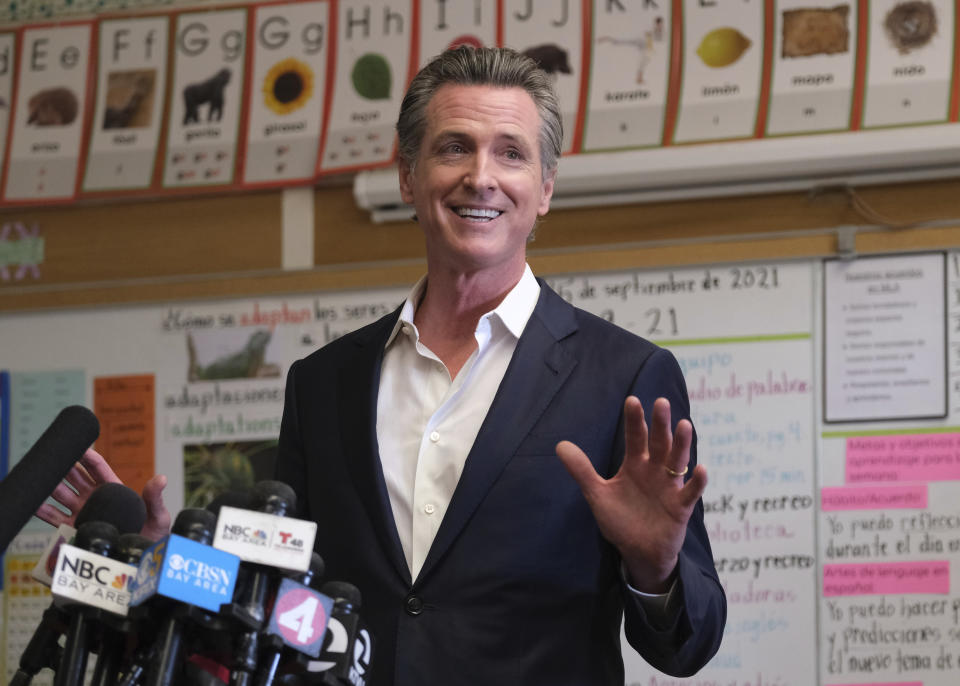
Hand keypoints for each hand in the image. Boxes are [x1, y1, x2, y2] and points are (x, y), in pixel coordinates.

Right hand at [35, 448, 171, 539]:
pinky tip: (35, 504)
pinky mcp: (74, 528)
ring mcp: (83, 511)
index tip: (78, 446)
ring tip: (42, 477)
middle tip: (55, 457)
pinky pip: (56, 518)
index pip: (97, 469)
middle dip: (65, 466)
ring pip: (63, 494)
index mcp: (114, 489)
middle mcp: (95, 498)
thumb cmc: (152, 535)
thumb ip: (154, 498)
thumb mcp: (157, 515)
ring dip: (52, 485)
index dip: (88, 457)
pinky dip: (44, 510)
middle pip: (76, 477)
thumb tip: (160, 479)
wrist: (143, 560)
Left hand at [555, 396, 706, 592]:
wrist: (638, 552)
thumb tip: (559, 445)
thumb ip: (582, 470)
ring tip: (684, 425)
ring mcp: (669, 487)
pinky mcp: (681, 507)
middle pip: (659, 443)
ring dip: (682, 444)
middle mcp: (654, 471)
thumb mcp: (597, 494)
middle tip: (661, 402)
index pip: (635, 438)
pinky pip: (691, 492)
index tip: (632, 400)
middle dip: (660, 424)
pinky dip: (697, 481)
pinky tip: (701, 469)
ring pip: (677, 461)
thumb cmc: (621, 520)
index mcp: (635, 465)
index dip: (634, 420)